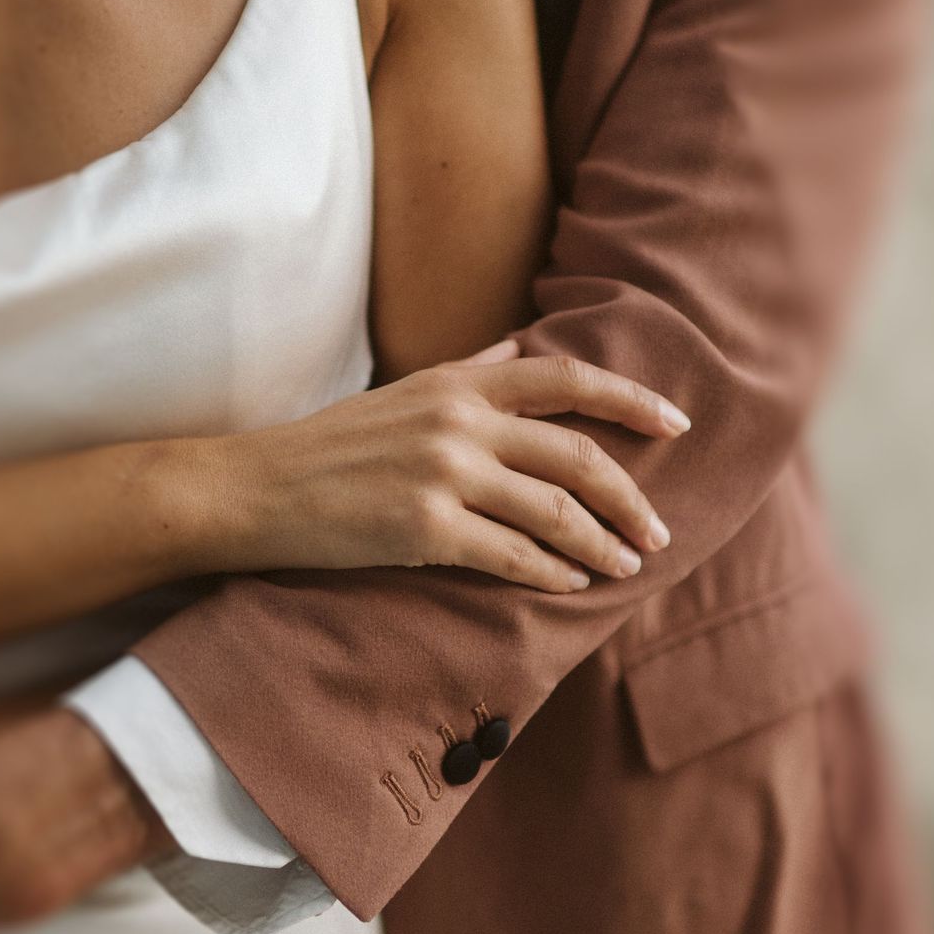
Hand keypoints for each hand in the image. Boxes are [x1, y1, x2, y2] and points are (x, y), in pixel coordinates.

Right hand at [220, 341, 688, 593]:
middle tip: (660, 528)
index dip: (631, 399)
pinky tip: (572, 585)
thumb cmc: (328, 446)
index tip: (676, 424)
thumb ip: (467, 370)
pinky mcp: (425, 529)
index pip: (566, 376)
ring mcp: (443, 474)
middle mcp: (458, 420)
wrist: (256, 488)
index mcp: (457, 381)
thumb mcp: (401, 390)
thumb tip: (519, 348)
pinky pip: (513, 556)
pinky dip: (553, 572)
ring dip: (602, 544)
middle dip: (630, 496)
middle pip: (577, 454)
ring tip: (626, 565)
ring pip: (555, 511)